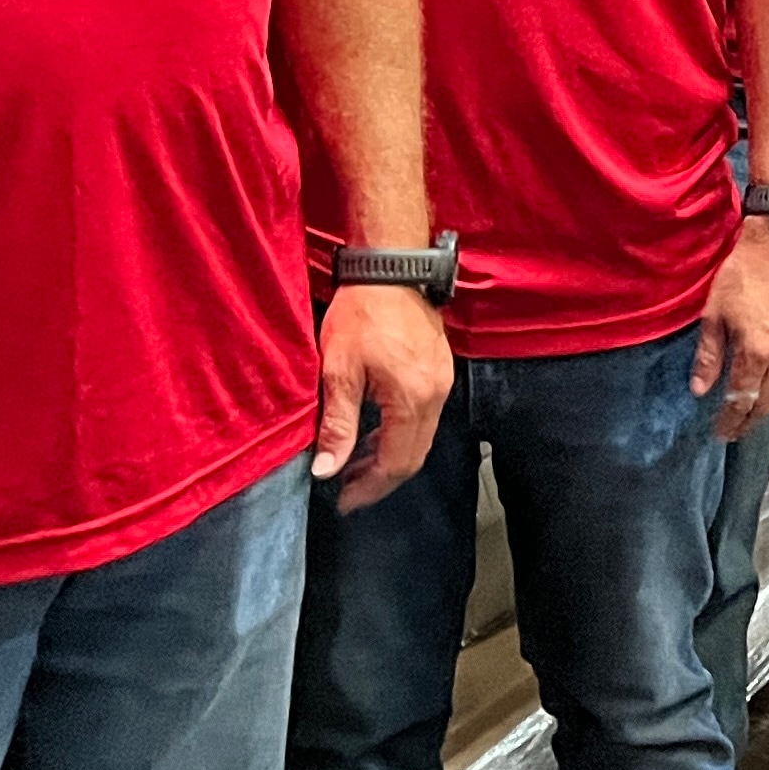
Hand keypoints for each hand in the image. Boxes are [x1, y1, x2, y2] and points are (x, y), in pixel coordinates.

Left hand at [315, 282, 452, 510]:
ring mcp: (442, 381)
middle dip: (381, 478)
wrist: (391, 268)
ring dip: (390, 454)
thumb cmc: (361, 314)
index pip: (397, 462)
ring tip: (355, 462)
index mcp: (412, 399)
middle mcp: (436, 395)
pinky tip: (374, 429)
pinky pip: (424, 415)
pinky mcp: (440, 368)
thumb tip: (326, 470)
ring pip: (420, 436)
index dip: (370, 488)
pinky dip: (399, 431)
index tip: (343, 501)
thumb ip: (337, 424)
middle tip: (347, 489)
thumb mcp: (339, 370)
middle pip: (413, 455)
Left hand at [694, 220, 768, 435]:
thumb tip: (700, 390)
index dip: (730, 420)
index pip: (741, 399)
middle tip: (736, 430)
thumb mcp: (714, 311)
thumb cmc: (743, 271)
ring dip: (768, 400)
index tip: (721, 432)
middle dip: (750, 419)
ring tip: (753, 409)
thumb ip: (709, 355)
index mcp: (756, 351)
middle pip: (767, 400)